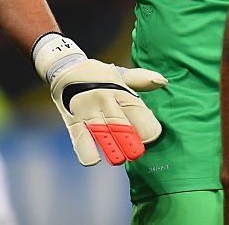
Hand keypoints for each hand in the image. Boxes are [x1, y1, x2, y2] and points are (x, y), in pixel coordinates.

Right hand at [33, 34, 166, 165]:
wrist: (65, 66)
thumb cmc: (99, 75)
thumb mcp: (120, 75)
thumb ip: (141, 80)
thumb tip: (163, 81)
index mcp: (119, 89)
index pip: (134, 107)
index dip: (144, 122)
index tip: (153, 136)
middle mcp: (104, 99)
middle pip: (118, 121)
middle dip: (128, 138)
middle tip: (137, 153)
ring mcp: (87, 110)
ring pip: (99, 131)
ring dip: (108, 145)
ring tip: (118, 160)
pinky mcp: (72, 120)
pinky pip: (78, 136)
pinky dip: (85, 149)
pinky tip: (92, 160)